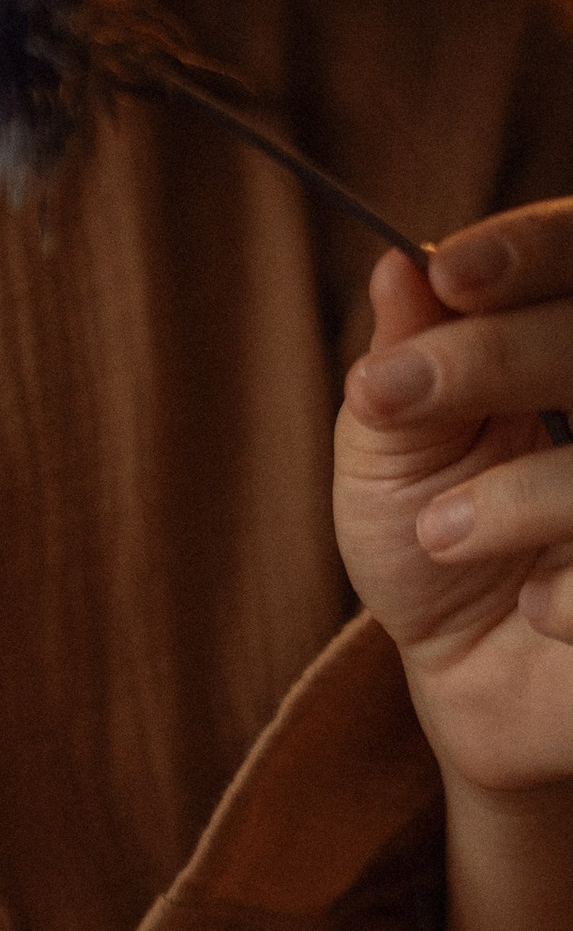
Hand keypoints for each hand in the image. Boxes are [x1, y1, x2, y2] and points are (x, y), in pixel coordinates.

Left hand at [337, 221, 572, 795]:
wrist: (477, 680)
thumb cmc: (437, 542)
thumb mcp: (393, 455)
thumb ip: (404, 365)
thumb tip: (398, 270)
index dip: (531, 250)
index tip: (449, 272)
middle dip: (500, 354)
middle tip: (393, 393)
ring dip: (521, 492)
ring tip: (440, 533)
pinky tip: (537, 608)